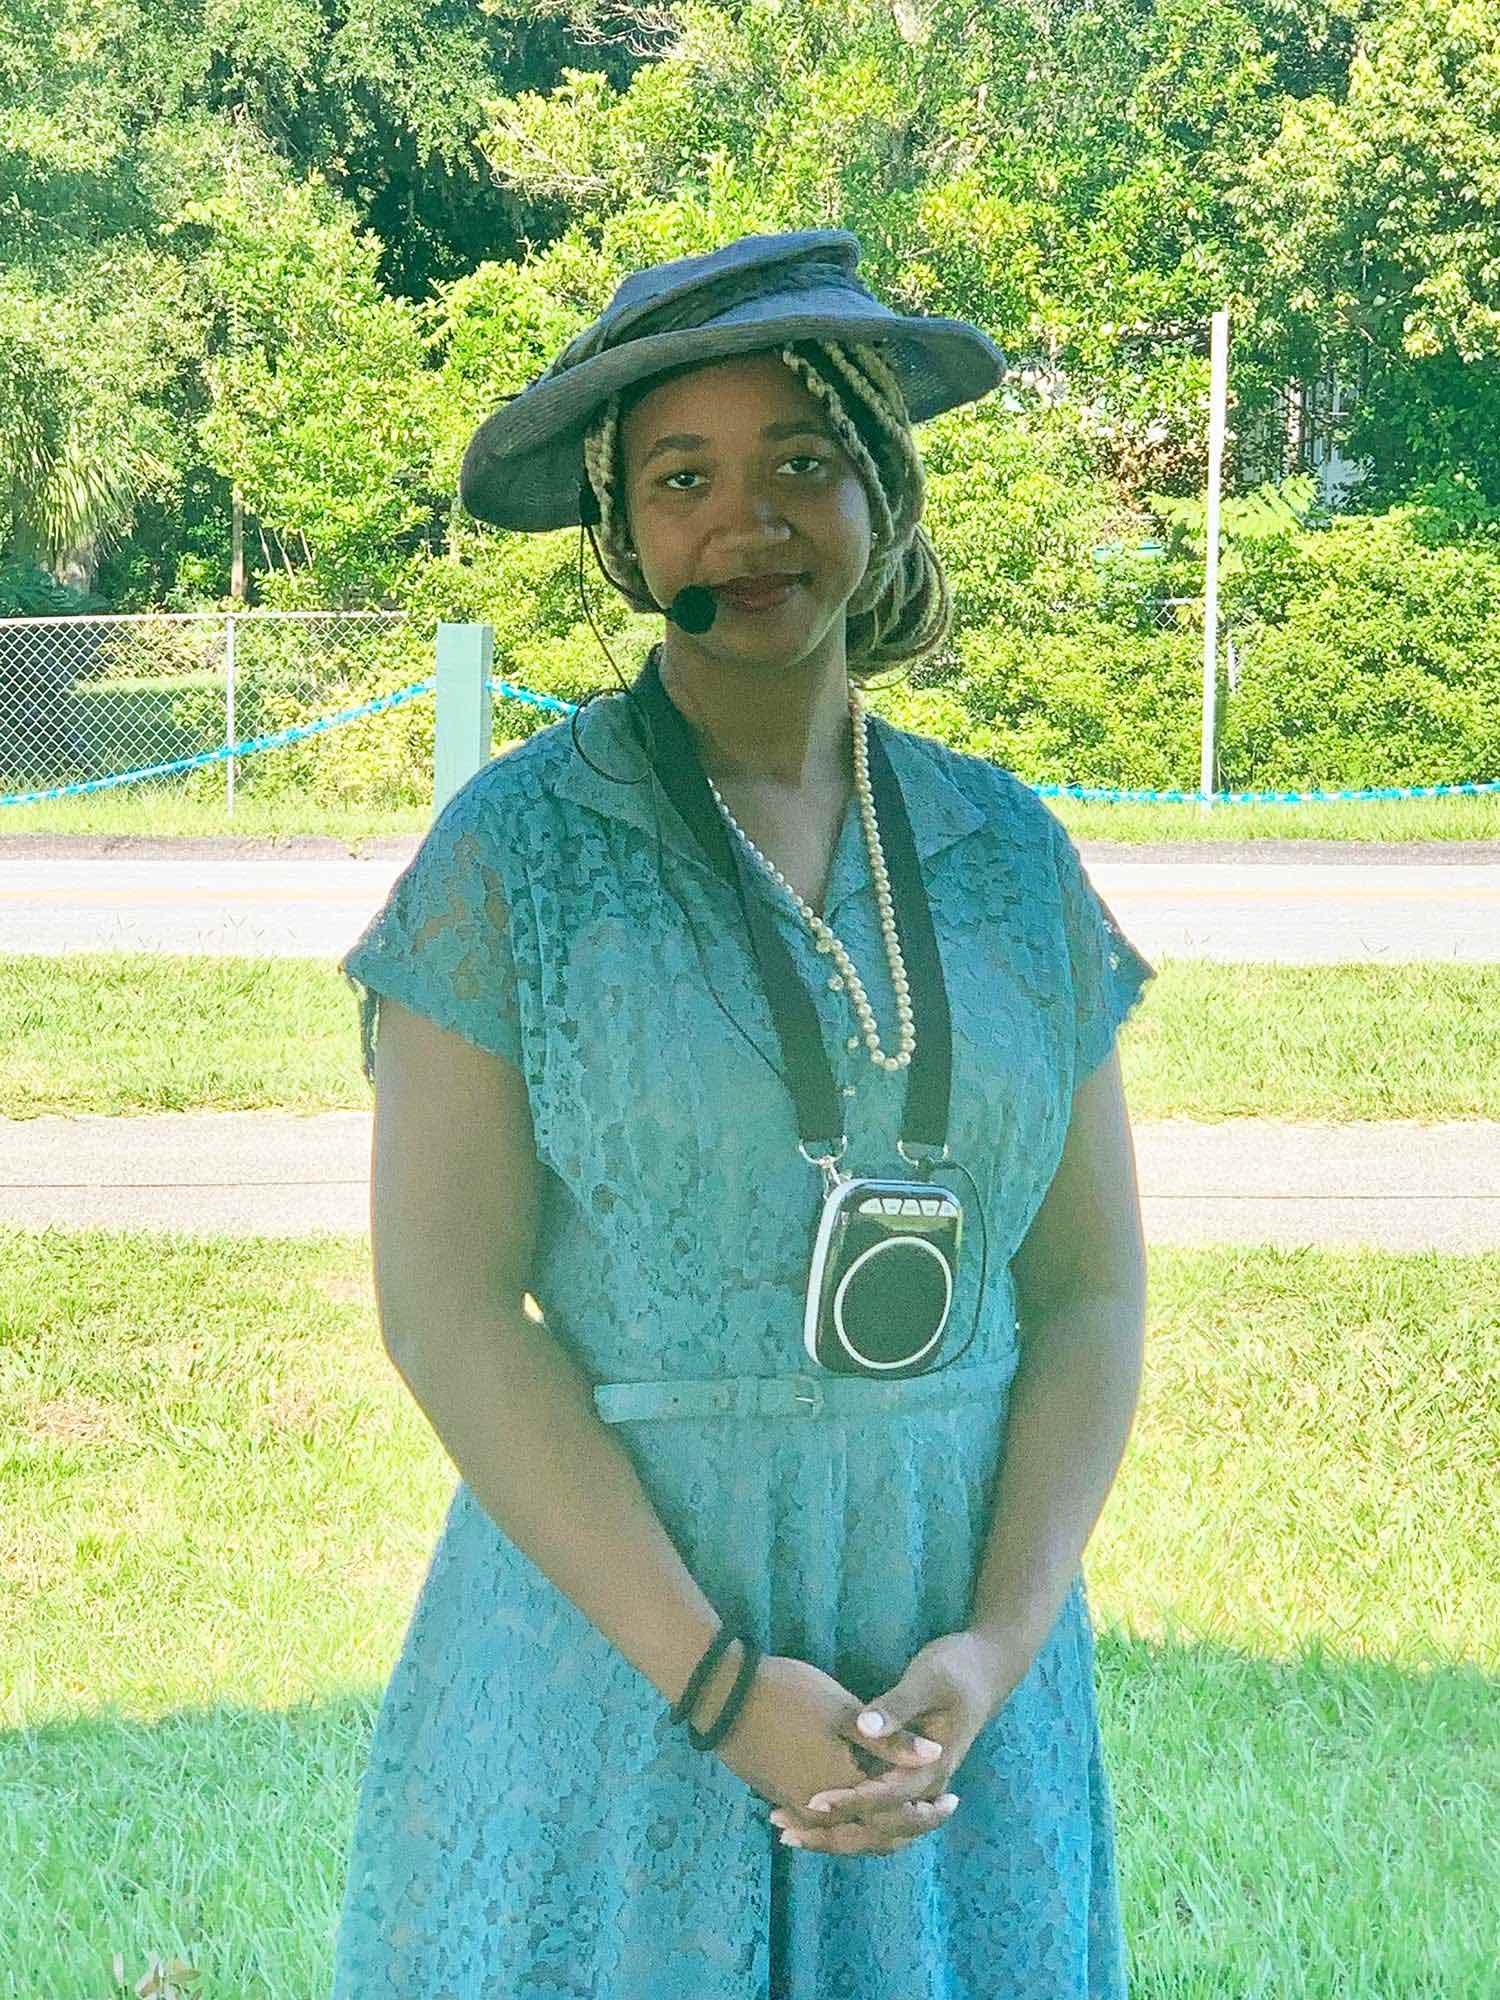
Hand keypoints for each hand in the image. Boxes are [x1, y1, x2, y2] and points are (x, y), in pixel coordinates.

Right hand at [705, 1649, 956, 1853]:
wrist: (723, 1695)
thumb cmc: (789, 1696)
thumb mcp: (844, 1711)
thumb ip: (891, 1741)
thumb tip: (935, 1755)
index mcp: (843, 1791)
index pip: (894, 1820)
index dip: (926, 1815)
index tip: (953, 1802)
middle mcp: (819, 1811)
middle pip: (871, 1836)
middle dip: (905, 1827)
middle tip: (934, 1812)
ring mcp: (794, 1806)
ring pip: (844, 1833)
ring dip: (874, 1827)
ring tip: (902, 1811)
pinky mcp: (777, 1795)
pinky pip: (820, 1823)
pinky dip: (844, 1822)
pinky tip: (854, 1807)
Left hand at [767, 1629, 1025, 1856]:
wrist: (987, 1669)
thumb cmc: (957, 1669)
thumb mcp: (928, 1679)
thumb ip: (897, 1706)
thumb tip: (865, 1726)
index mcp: (932, 1767)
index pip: (886, 1798)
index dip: (848, 1801)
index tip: (810, 1801)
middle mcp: (925, 1786)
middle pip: (879, 1830)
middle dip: (832, 1834)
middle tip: (784, 1831)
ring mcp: (917, 1784)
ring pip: (877, 1829)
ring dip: (835, 1833)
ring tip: (790, 1831)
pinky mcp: (907, 1775)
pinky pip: (877, 1812)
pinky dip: (847, 1819)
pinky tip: (815, 1814)